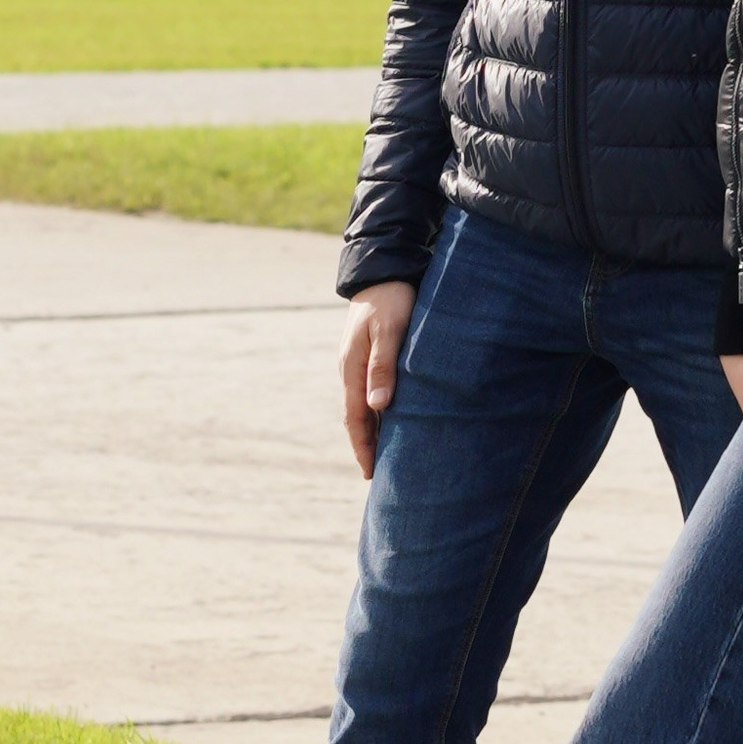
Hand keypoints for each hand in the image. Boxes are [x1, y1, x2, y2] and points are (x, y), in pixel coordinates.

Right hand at [340, 282, 415, 477]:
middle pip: (357, 417)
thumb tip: (377, 407)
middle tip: (378, 476)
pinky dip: (379, 412)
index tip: (369, 474)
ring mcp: (358, 362)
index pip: (355, 418)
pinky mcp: (369, 354)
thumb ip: (382, 367)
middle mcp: (351, 369)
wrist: (382, 267)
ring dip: (373, 430)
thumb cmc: (390, 298)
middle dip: (365, 446)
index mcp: (351, 367)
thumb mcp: (389, 330)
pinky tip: (391, 419)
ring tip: (386, 456)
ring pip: (364, 405)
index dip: (362, 447)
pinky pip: (371, 391)